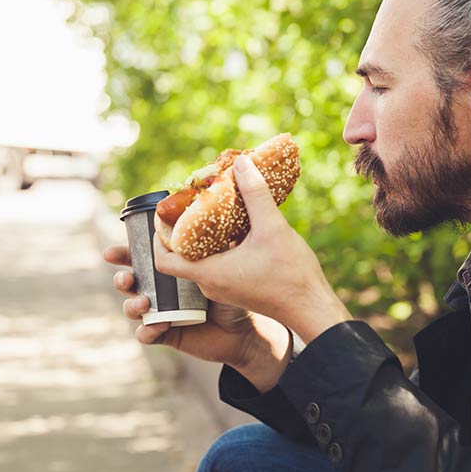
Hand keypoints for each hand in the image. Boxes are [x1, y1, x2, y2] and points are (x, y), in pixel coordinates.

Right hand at [103, 245, 290, 390]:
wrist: (245, 331)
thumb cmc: (234, 294)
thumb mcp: (224, 266)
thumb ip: (217, 245)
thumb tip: (217, 214)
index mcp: (169, 270)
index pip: (139, 258)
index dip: (121, 255)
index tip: (110, 254)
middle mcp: (160, 290)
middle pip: (128, 282)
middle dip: (120, 279)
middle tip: (127, 279)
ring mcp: (160, 313)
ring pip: (131, 308)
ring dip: (131, 305)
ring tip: (145, 303)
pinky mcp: (165, 334)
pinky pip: (144, 334)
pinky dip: (146, 331)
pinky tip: (157, 326)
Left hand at [153, 155, 351, 342]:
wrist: (312, 308)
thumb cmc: (291, 274)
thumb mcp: (272, 228)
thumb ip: (255, 194)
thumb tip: (241, 163)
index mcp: (209, 273)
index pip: (163, 260)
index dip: (158, 237)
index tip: (166, 214)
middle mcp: (210, 284)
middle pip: (180, 256)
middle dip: (182, 229)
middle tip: (191, 203)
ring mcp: (223, 288)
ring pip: (199, 260)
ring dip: (200, 237)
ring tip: (211, 210)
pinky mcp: (236, 288)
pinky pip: (216, 265)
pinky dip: (216, 246)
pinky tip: (232, 227)